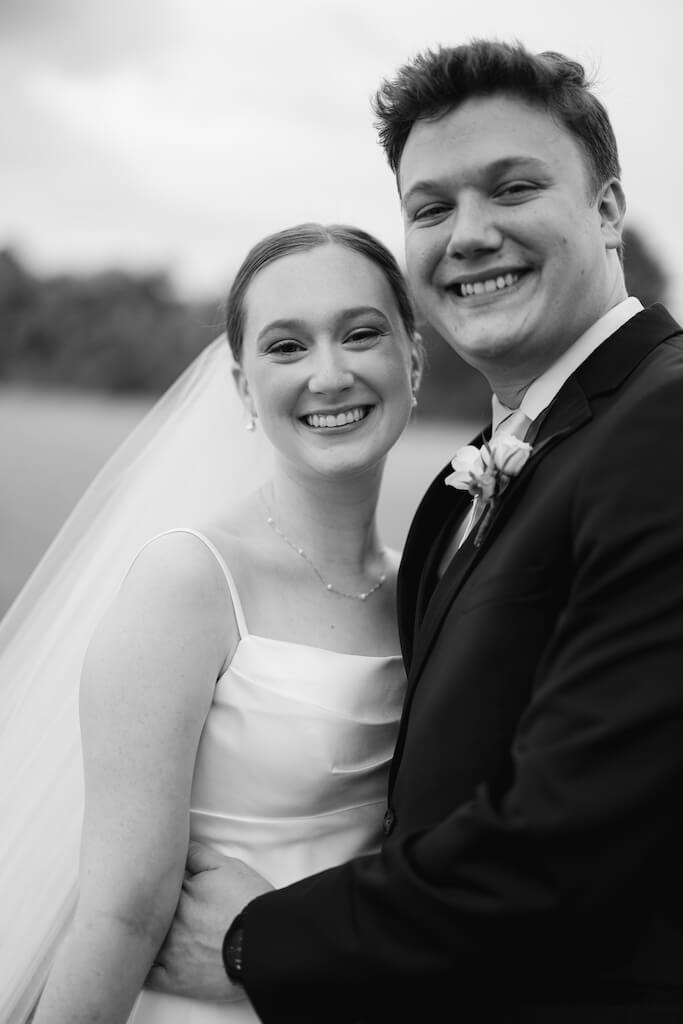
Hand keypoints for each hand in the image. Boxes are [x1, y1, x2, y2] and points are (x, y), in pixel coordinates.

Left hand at [146, 840, 272, 1001]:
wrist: (265, 943)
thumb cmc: (249, 904)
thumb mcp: (228, 867)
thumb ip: (199, 855)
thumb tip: (181, 846)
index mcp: (180, 893)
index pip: (155, 883)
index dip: (153, 880)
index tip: (147, 877)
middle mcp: (170, 922)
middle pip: (144, 910)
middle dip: (141, 904)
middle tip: (133, 897)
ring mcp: (169, 952)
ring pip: (140, 941)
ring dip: (136, 933)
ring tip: (130, 928)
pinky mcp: (174, 978)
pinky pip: (145, 976)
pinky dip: (138, 967)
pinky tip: (136, 960)